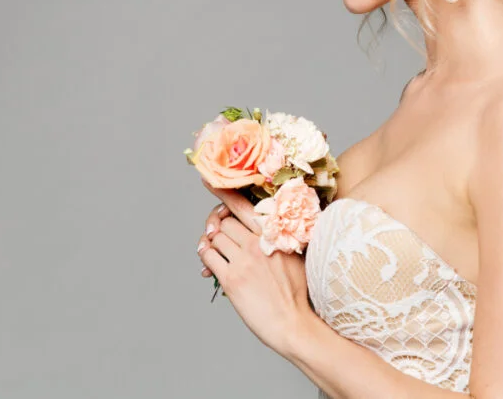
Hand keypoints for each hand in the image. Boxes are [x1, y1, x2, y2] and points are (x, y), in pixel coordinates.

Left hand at [196, 178, 314, 357]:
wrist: (295, 323)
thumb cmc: (298, 293)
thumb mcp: (295, 256)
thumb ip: (277, 238)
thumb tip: (260, 227)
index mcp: (274, 234)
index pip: (243, 205)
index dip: (222, 191)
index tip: (207, 180)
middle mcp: (258, 243)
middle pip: (225, 221)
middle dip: (218, 228)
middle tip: (217, 237)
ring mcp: (244, 260)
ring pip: (215, 238)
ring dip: (211, 244)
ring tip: (214, 253)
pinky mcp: (232, 279)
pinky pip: (208, 257)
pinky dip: (204, 256)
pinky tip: (208, 264)